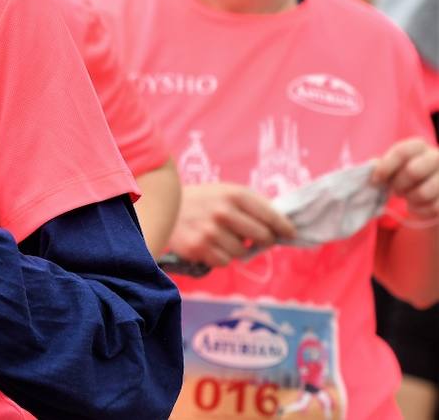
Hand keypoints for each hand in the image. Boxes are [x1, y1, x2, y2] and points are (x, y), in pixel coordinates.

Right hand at [168, 182, 296, 267]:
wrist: (163, 206)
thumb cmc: (202, 200)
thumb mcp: (226, 192)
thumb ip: (252, 205)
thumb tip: (283, 226)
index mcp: (234, 194)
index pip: (271, 215)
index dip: (284, 227)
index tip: (290, 233)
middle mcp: (223, 212)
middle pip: (263, 237)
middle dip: (262, 240)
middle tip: (254, 238)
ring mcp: (210, 231)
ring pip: (242, 253)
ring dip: (236, 248)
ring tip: (223, 237)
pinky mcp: (197, 247)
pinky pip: (224, 262)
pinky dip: (220, 256)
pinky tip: (210, 244)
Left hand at [373, 138, 438, 220]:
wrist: (430, 187)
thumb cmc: (406, 173)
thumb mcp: (394, 165)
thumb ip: (383, 165)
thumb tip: (373, 167)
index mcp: (419, 146)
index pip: (402, 152)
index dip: (386, 167)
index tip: (376, 180)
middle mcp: (437, 157)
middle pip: (413, 172)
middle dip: (398, 185)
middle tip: (394, 190)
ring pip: (423, 193)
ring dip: (410, 198)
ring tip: (407, 196)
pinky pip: (433, 207)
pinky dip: (420, 210)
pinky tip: (417, 205)